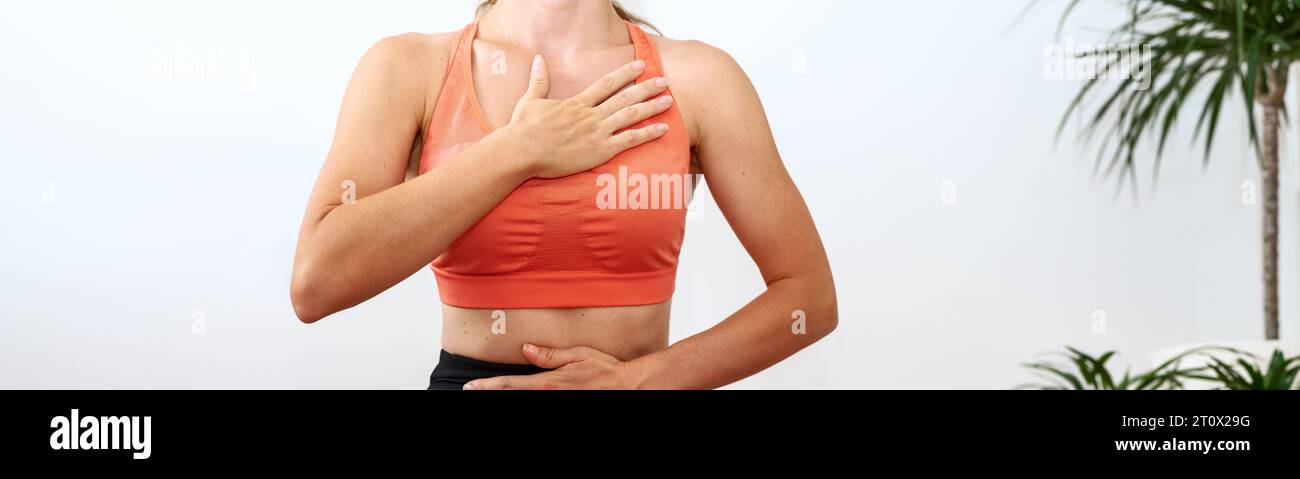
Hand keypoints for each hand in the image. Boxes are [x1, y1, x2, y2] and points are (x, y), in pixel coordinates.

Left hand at [463, 344, 642, 389]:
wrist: (628, 387)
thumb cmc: (606, 370)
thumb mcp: (578, 355)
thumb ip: (549, 355)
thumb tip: (526, 349)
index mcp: (548, 383)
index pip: (510, 385)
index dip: (487, 386)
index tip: (470, 387)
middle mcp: (549, 397)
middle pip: (513, 397)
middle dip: (492, 394)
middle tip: (473, 390)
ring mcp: (557, 404)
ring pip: (524, 402)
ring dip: (508, 397)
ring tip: (490, 392)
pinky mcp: (565, 405)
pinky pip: (540, 405)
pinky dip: (525, 399)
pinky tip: (517, 395)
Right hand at [505, 55, 673, 178]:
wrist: (520, 151)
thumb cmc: (522, 129)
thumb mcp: (529, 100)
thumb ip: (538, 80)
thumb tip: (538, 58)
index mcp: (576, 103)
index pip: (606, 84)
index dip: (625, 74)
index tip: (641, 65)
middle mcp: (590, 115)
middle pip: (624, 97)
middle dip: (646, 88)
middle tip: (664, 81)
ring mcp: (596, 132)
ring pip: (630, 116)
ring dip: (651, 107)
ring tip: (668, 100)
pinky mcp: (599, 150)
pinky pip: (629, 140)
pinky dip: (647, 134)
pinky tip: (663, 129)